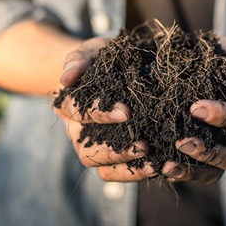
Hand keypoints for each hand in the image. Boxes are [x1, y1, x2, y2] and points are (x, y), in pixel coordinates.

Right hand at [54, 37, 155, 181]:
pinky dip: (136, 173)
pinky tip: (159, 165)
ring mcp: (93, 147)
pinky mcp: (111, 159)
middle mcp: (77, 131)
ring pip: (100, 167)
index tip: (127, 111)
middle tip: (143, 143)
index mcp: (68, 105)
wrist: (116, 69)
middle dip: (114, 148)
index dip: (99, 114)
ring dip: (126, 165)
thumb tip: (66, 78)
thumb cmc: (103, 59)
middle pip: (86, 149)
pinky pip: (116, 174)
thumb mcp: (93, 51)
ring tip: (152, 160)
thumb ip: (80, 59)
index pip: (77, 112)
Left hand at [162, 37, 225, 183]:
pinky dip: (182, 173)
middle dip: (209, 152)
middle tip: (181, 142)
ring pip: (217, 172)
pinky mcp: (207, 155)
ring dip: (193, 170)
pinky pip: (199, 173)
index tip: (195, 108)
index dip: (223, 117)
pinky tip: (162, 167)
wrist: (218, 62)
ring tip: (167, 165)